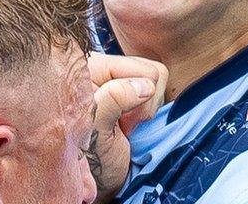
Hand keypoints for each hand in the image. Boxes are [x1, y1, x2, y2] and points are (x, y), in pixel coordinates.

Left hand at [89, 54, 168, 202]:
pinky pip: (159, 93)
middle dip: (143, 103)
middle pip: (151, 72)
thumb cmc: (89, 157)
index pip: (135, 66)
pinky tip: (131, 125)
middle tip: (122, 126)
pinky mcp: (134, 94)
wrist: (99, 180)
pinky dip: (150, 112)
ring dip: (147, 109)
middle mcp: (106, 69)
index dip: (133, 95)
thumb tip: (146, 85)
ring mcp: (121, 81)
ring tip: (125, 126)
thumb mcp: (95, 126)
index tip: (117, 120)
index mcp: (90, 67)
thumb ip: (113, 99)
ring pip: (158, 81)